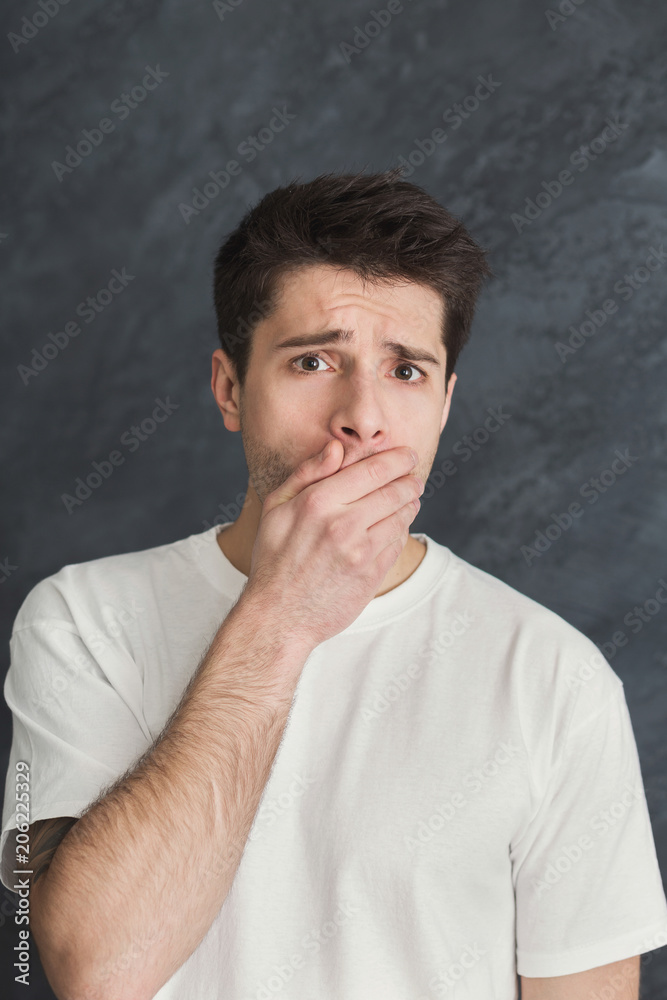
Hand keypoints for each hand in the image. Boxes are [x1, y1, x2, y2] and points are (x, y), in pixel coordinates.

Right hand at [241, 439, 423, 650]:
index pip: (373, 470)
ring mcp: (360, 552)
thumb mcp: (276, 508)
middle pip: (395, 491)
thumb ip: (307, 473)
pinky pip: (398, 544)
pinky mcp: (372, 575)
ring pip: (401, 517)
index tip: (407, 455)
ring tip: (410, 499)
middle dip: (410, 481)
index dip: (397, 459)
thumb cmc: (274, 557)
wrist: (278, 616)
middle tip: (414, 478)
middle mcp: (342, 524)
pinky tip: (397, 526)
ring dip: (410, 504)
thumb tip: (337, 447)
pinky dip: (402, 530)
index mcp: (318, 502)